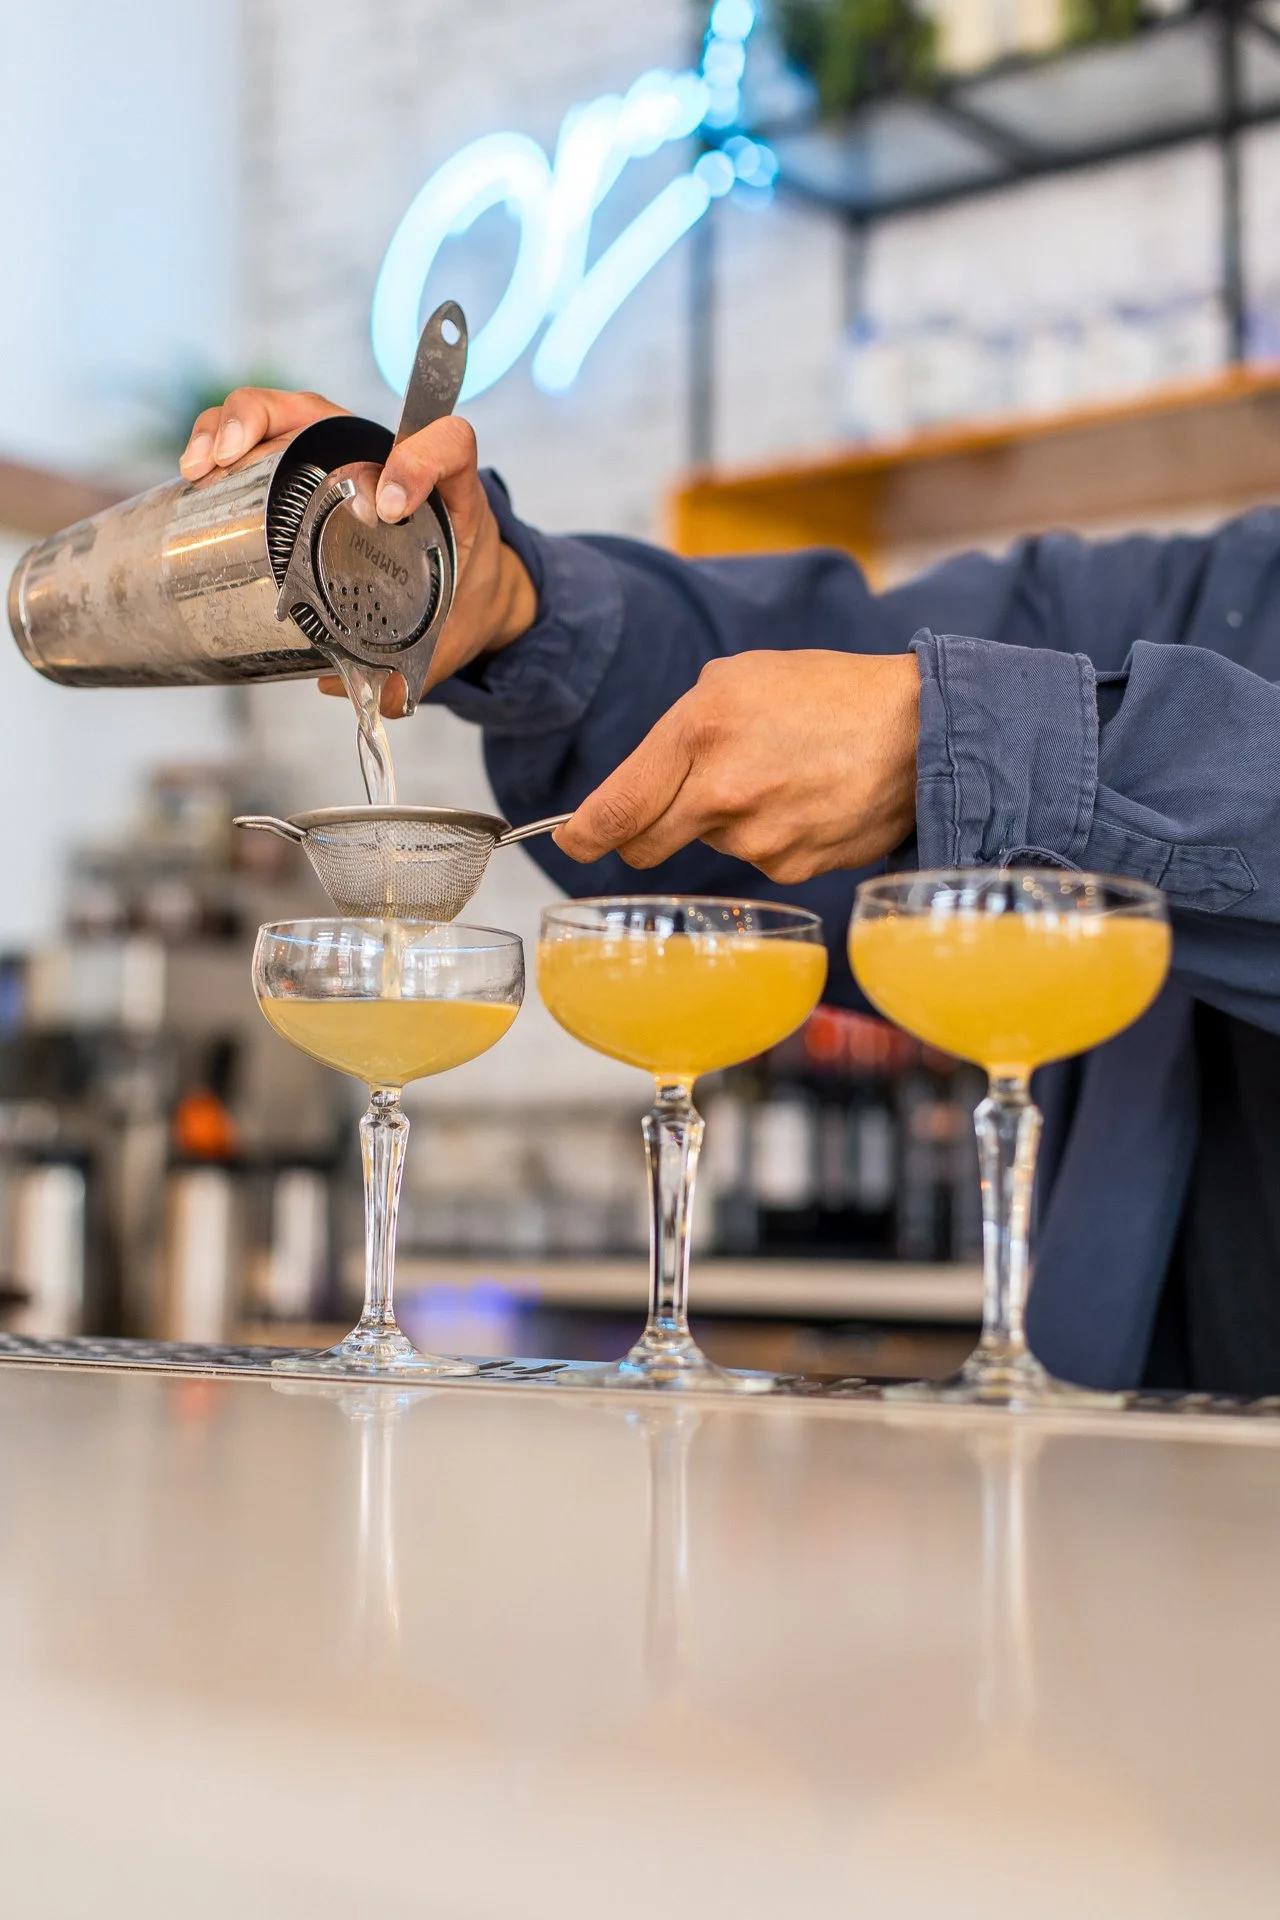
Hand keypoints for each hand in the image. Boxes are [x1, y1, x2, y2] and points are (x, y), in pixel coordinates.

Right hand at [180, 388, 536, 714]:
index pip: (446, 442)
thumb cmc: (462, 601)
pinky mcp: (309, 472)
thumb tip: (368, 697)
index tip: (392, 504)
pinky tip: (195, 471)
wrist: (466, 592)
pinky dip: (222, 443)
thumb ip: (417, 671)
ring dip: (231, 426)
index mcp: (449, 493)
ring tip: (200, 465)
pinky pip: (264, 440)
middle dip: (272, 422)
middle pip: (329, 411)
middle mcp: (388, 459)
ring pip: (285, 415)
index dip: (421, 457)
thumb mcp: (450, 638)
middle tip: (235, 456)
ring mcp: (343, 459)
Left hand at [554, 650, 919, 884]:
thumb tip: (639, 788)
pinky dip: (767, 837)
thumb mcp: (736, 680)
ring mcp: (757, 838)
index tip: (571, 841)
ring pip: (707, 846)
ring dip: (722, 822)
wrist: (922, 731)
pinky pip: (754, 860)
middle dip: (645, 832)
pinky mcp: (791, 868)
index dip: (584, 834)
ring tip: (777, 777)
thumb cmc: (827, 695)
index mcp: (700, 731)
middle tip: (672, 807)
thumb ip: (678, 732)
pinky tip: (803, 802)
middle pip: (647, 844)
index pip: (617, 808)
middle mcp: (722, 793)